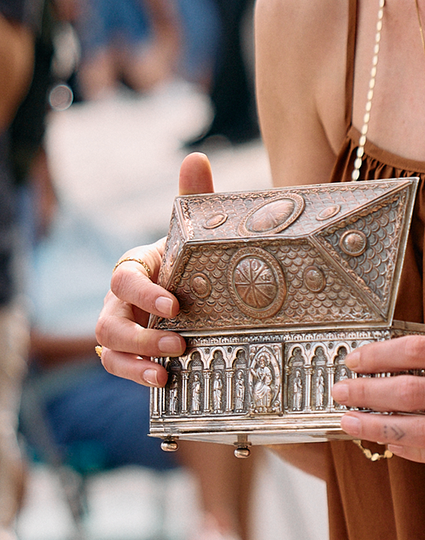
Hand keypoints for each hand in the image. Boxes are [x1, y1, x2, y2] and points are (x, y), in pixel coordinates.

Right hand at [94, 154, 212, 386]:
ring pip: (109, 346)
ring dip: (136, 360)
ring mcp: (123, 326)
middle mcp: (121, 299)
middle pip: (111, 320)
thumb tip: (196, 158)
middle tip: (179, 343)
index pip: (126, 278)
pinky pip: (118, 365)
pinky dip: (135, 375)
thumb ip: (192, 197)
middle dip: (141, 335)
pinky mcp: (131, 350)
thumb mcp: (193, 231)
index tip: (174, 304)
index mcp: (136, 267)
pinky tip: (163, 382)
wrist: (200, 286)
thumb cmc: (191, 256)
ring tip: (166, 371)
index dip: (145, 293)